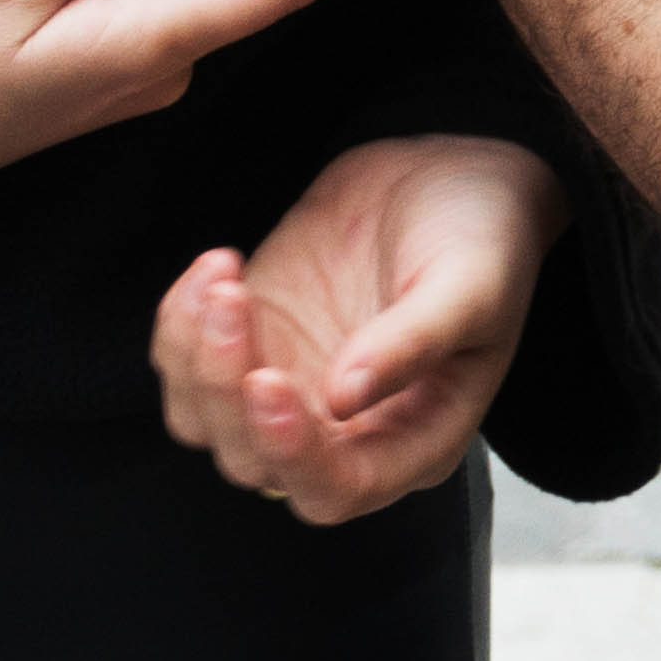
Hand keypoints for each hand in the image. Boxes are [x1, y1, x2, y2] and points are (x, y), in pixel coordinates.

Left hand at [156, 133, 567, 521]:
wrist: (449, 172)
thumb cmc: (482, 234)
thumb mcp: (472, 283)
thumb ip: (415, 342)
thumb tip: (343, 400)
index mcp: (415, 439)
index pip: (338, 488)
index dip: (291, 453)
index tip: (267, 379)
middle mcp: (344, 434)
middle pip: (255, 460)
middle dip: (226, 390)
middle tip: (233, 300)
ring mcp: (290, 391)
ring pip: (206, 423)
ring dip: (193, 359)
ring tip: (222, 277)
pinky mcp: (251, 346)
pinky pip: (185, 369)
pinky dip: (179, 327)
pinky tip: (214, 268)